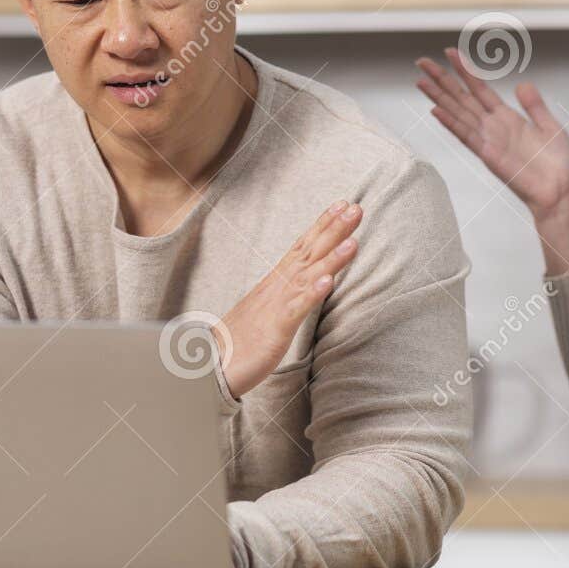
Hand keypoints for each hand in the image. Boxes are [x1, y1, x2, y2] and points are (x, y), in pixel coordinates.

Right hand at [217, 201, 361, 398]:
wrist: (212, 363)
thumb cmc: (243, 338)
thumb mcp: (270, 308)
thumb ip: (288, 291)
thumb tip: (306, 278)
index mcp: (277, 281)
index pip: (303, 245)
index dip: (323, 225)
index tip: (343, 204)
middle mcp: (277, 286)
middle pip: (308, 252)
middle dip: (333, 229)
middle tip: (356, 208)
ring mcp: (276, 305)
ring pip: (307, 276)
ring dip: (331, 258)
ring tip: (353, 241)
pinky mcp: (275, 328)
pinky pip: (296, 309)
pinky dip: (312, 293)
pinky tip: (328, 281)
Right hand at [415, 47, 568, 218]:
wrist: (561, 192)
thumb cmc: (558, 165)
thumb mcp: (550, 127)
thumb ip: (535, 106)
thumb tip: (522, 84)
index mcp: (508, 118)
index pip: (480, 89)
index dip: (465, 71)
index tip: (450, 53)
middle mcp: (493, 127)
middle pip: (461, 98)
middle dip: (442, 79)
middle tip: (422, 61)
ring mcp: (489, 141)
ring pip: (458, 113)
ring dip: (438, 97)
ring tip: (420, 81)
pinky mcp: (489, 155)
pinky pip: (466, 136)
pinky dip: (451, 123)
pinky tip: (436, 110)